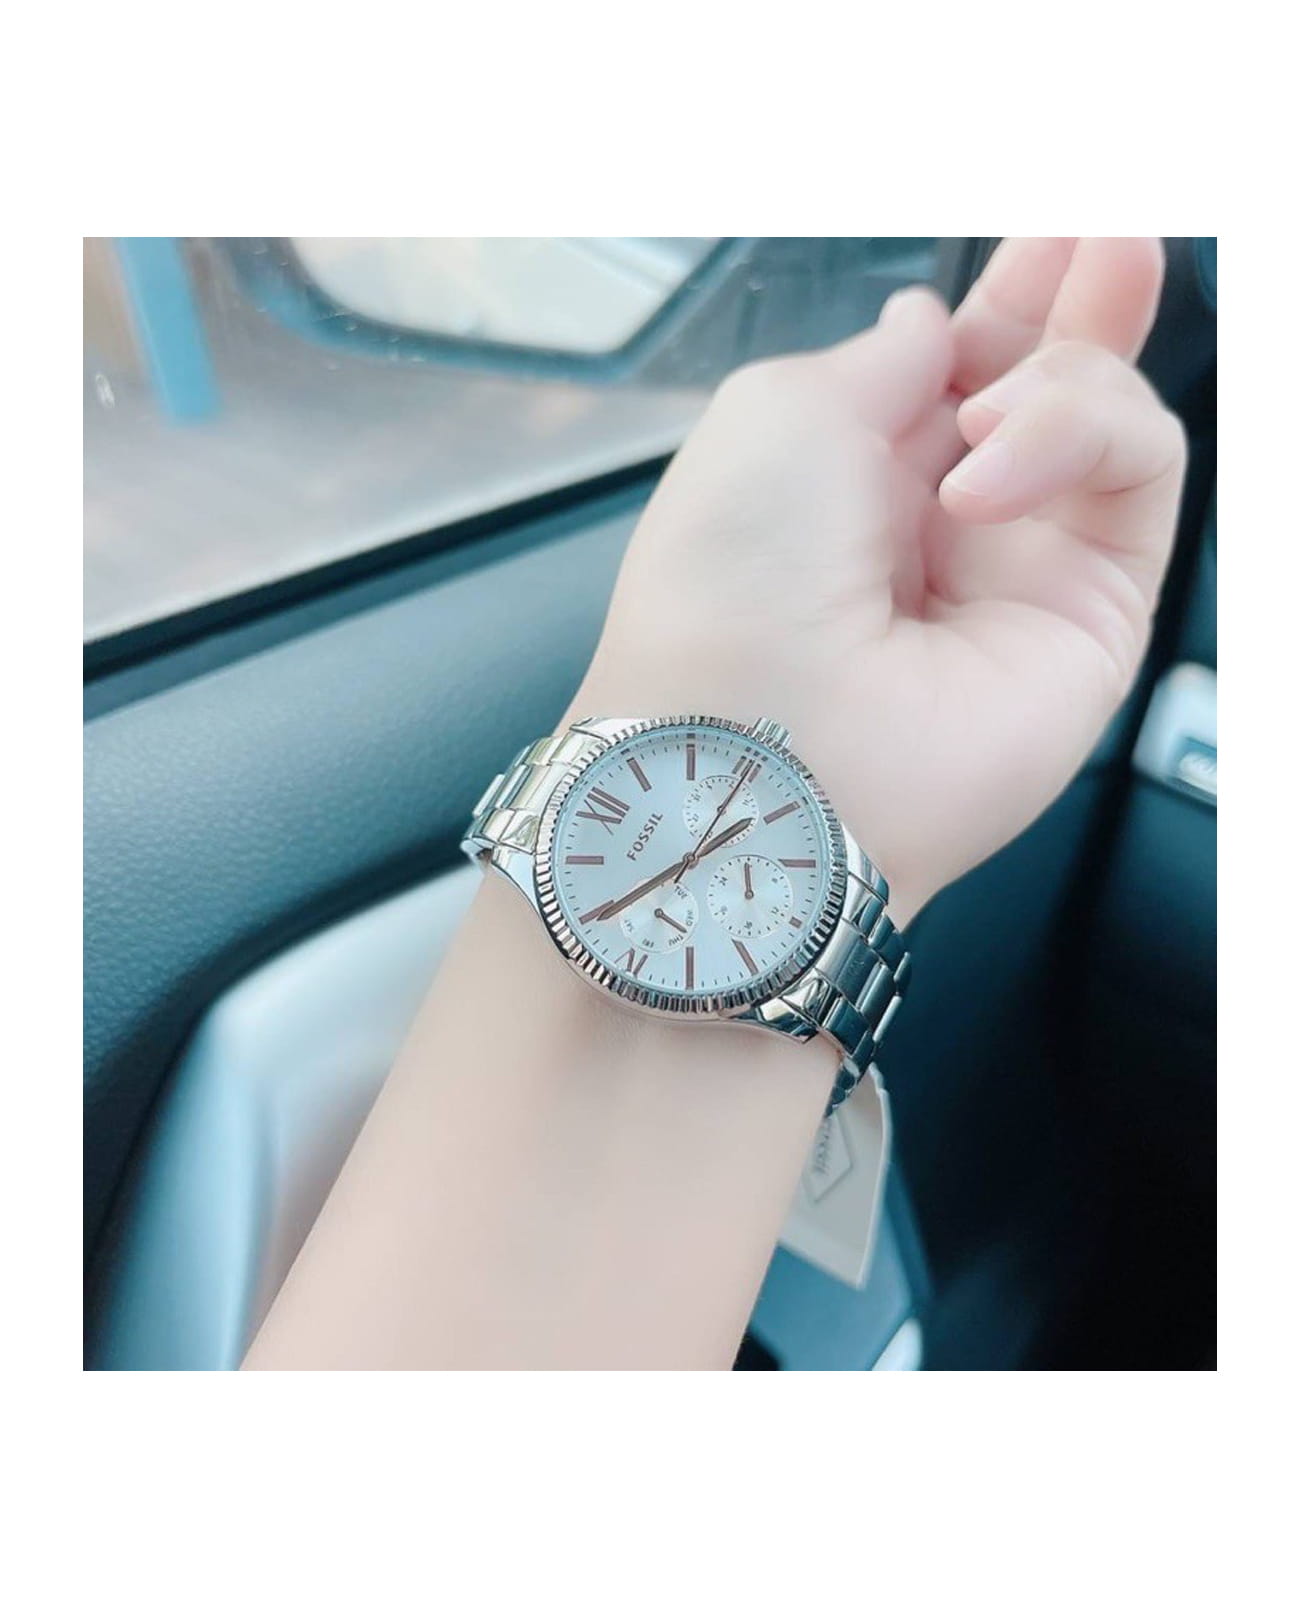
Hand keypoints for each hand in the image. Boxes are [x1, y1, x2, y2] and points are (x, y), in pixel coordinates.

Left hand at [574, 239, 1185, 923]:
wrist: (758, 751)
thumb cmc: (730, 583)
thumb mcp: (777, 414)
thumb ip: (876, 356)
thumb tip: (934, 326)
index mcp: (853, 474)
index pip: (954, 366)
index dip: (1002, 295)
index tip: (1048, 228)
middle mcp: (941, 521)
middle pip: (1046, 385)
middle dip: (1082, 301)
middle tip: (1109, 232)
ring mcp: (1021, 569)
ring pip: (1106, 418)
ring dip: (1066, 372)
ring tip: (988, 415)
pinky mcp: (1093, 615)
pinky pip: (1140, 473)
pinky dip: (1082, 435)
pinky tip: (994, 475)